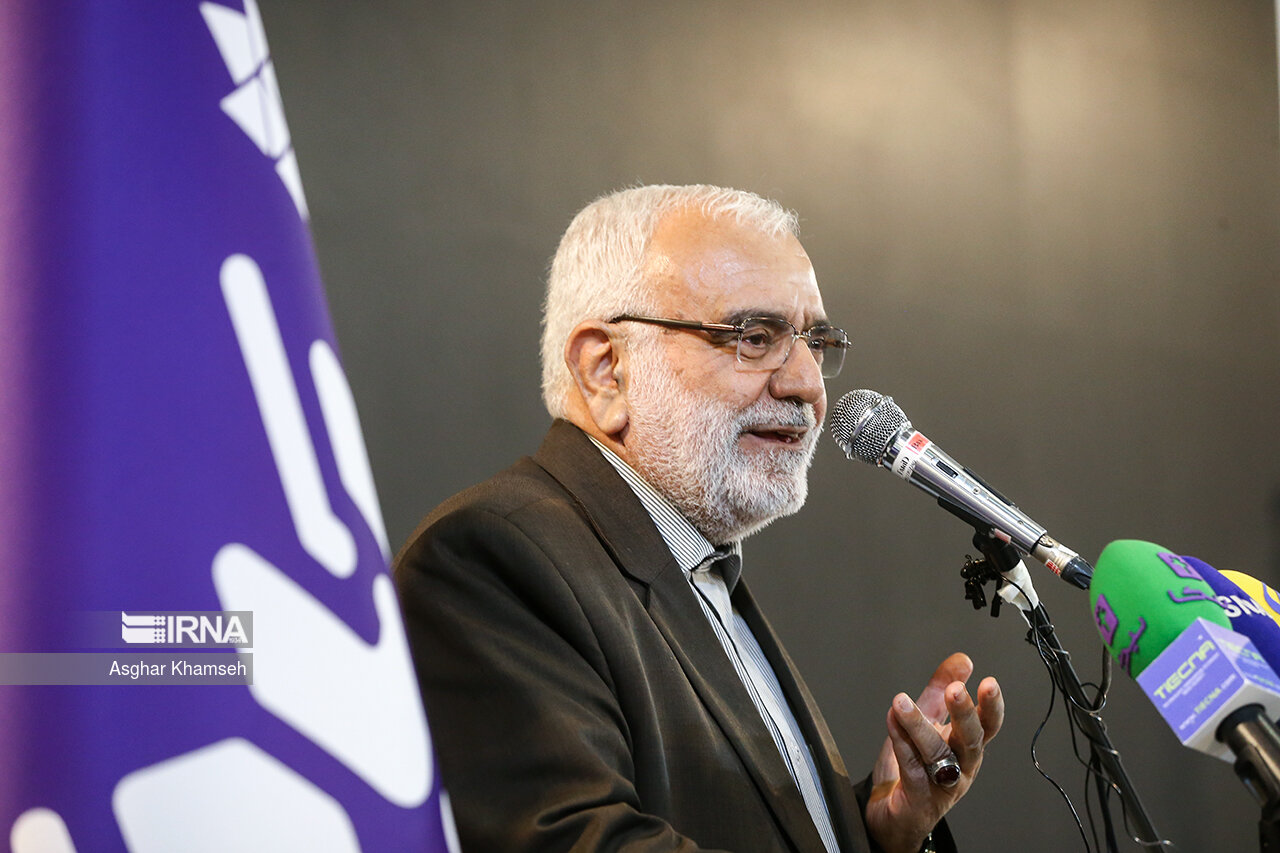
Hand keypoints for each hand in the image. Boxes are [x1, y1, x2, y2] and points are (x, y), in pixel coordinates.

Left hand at [864, 653, 1003, 852]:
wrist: (893, 814)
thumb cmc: (914, 768)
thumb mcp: (928, 721)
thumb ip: (941, 690)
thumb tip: (963, 660)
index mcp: (966, 747)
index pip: (988, 725)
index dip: (991, 706)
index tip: (989, 683)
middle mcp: (960, 767)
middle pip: (971, 741)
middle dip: (965, 714)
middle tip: (956, 690)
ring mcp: (941, 786)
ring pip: (938, 755)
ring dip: (920, 726)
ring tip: (901, 701)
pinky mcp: (918, 799)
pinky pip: (912, 770)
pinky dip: (901, 744)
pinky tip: (892, 722)